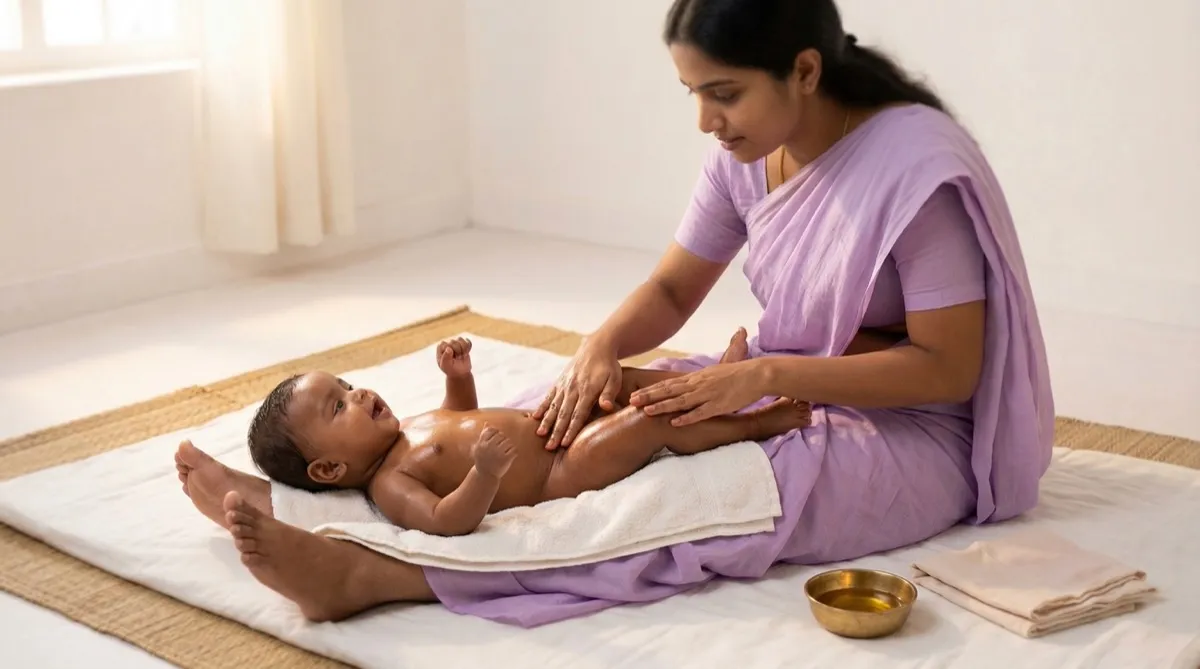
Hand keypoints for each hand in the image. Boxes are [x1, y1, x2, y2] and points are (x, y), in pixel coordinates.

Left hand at [437, 337, 472, 377]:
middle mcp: (447, 343)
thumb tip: (448, 348)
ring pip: (461, 340)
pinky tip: (465, 353)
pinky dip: (468, 348)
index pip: (447, 345)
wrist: (459, 373)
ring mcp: (455, 342)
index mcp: (440, 348)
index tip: (452, 359)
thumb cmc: (451, 369)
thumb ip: (445, 358)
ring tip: (460, 356)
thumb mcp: (446, 366)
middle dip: (458, 352)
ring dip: (463, 350)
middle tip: (456, 359)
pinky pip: (468, 342)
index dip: (451, 352)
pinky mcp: (463, 343)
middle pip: (454, 342)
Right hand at [472, 425, 516, 477]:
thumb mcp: (479, 447)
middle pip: (501, 435)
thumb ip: (483, 435)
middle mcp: (488, 447)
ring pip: (509, 442)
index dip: (496, 433)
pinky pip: (514, 450)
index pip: (491, 430)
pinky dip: (514, 452)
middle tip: (501, 448)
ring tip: (505, 452)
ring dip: (509, 446)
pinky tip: (510, 456)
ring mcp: (497, 453)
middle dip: (503, 440)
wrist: (485, 476)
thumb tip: (487, 423)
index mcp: (481, 443)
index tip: (496, 439)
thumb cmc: (483, 460)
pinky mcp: (505, 459)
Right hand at [532, 338, 622, 449]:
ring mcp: (564, 385)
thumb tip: (606, 407)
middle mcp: (573, 389)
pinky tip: (534, 418)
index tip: (565, 444)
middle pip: (563, 414)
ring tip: (540, 435)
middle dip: (556, 432)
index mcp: (587, 391)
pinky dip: (541, 407)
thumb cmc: (609, 367)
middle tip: (549, 447)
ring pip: (553, 406)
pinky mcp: (559, 382)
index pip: (579, 414)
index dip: (571, 430)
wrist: (597, 347)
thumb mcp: (615, 379)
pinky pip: (549, 396)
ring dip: (547, 422)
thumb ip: (609, 394)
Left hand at [630, 359, 768, 426]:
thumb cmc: (736, 375)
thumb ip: (698, 382)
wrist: (756, 374)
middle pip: (669, 390)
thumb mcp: (712, 374)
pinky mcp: (719, 405)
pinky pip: (700, 412)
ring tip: (646, 411)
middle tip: (631, 401)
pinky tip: (674, 422)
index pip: (668, 384)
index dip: (651, 389)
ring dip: (663, 406)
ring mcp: (708, 394)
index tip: (635, 393)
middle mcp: (698, 384)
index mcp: (696, 377)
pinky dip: (687, 417)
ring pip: (680, 401)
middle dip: (649, 396)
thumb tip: (686, 386)